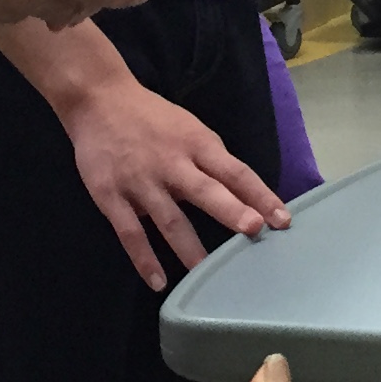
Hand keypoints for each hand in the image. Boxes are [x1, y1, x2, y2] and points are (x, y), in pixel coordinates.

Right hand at [61, 74, 290, 293]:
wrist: (98, 100)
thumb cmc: (151, 117)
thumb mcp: (189, 128)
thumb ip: (210, 160)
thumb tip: (242, 197)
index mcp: (196, 143)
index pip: (234, 171)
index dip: (259, 195)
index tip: (282, 219)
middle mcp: (171, 163)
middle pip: (205, 190)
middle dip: (230, 211)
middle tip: (253, 231)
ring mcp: (140, 181)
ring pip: (169, 219)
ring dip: (189, 248)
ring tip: (207, 274)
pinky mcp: (110, 195)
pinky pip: (130, 232)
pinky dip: (144, 258)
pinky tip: (158, 281)